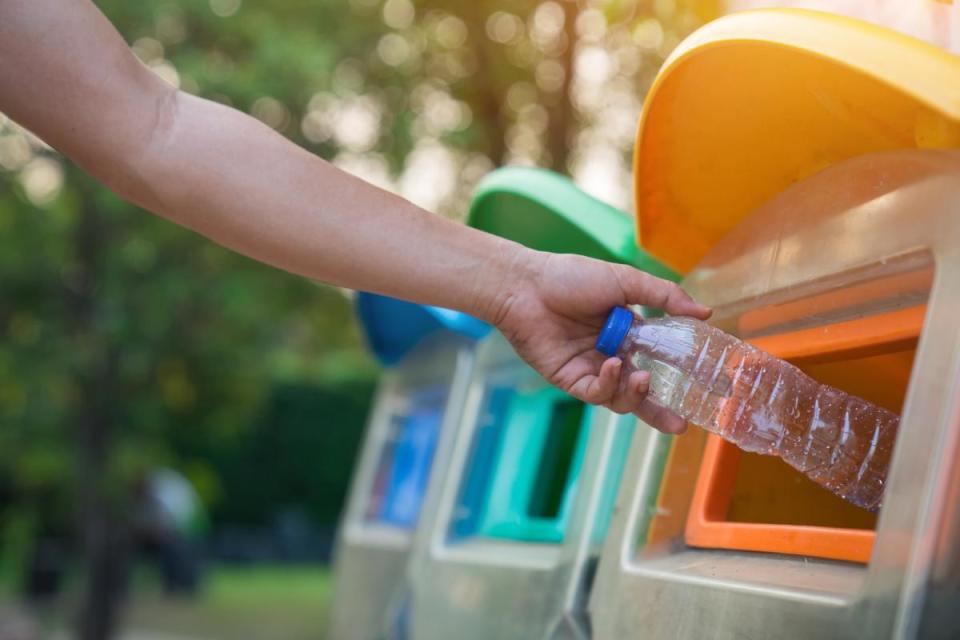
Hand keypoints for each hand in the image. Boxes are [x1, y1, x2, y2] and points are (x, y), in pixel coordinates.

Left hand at [493, 251, 710, 433]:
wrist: (527, 286)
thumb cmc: (571, 277)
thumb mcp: (624, 281)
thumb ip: (664, 296)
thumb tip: (706, 312)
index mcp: (628, 332)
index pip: (660, 360)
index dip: (680, 376)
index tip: (705, 389)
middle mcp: (612, 354)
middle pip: (641, 391)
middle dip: (661, 411)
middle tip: (682, 424)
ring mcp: (591, 369)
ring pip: (619, 398)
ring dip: (635, 394)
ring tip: (643, 378)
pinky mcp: (569, 379)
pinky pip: (595, 393)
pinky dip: (608, 384)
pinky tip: (613, 365)